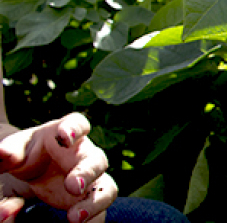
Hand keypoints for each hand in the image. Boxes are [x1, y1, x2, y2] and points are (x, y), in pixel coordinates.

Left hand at [0, 113, 115, 222]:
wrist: (36, 171)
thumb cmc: (29, 153)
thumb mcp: (15, 150)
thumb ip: (9, 151)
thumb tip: (2, 154)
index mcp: (66, 133)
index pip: (77, 124)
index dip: (74, 129)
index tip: (65, 137)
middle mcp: (85, 153)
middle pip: (95, 159)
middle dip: (86, 172)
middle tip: (72, 186)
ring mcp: (91, 175)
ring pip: (105, 185)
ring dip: (94, 200)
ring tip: (74, 216)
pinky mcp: (92, 194)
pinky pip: (101, 201)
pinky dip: (92, 212)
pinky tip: (75, 220)